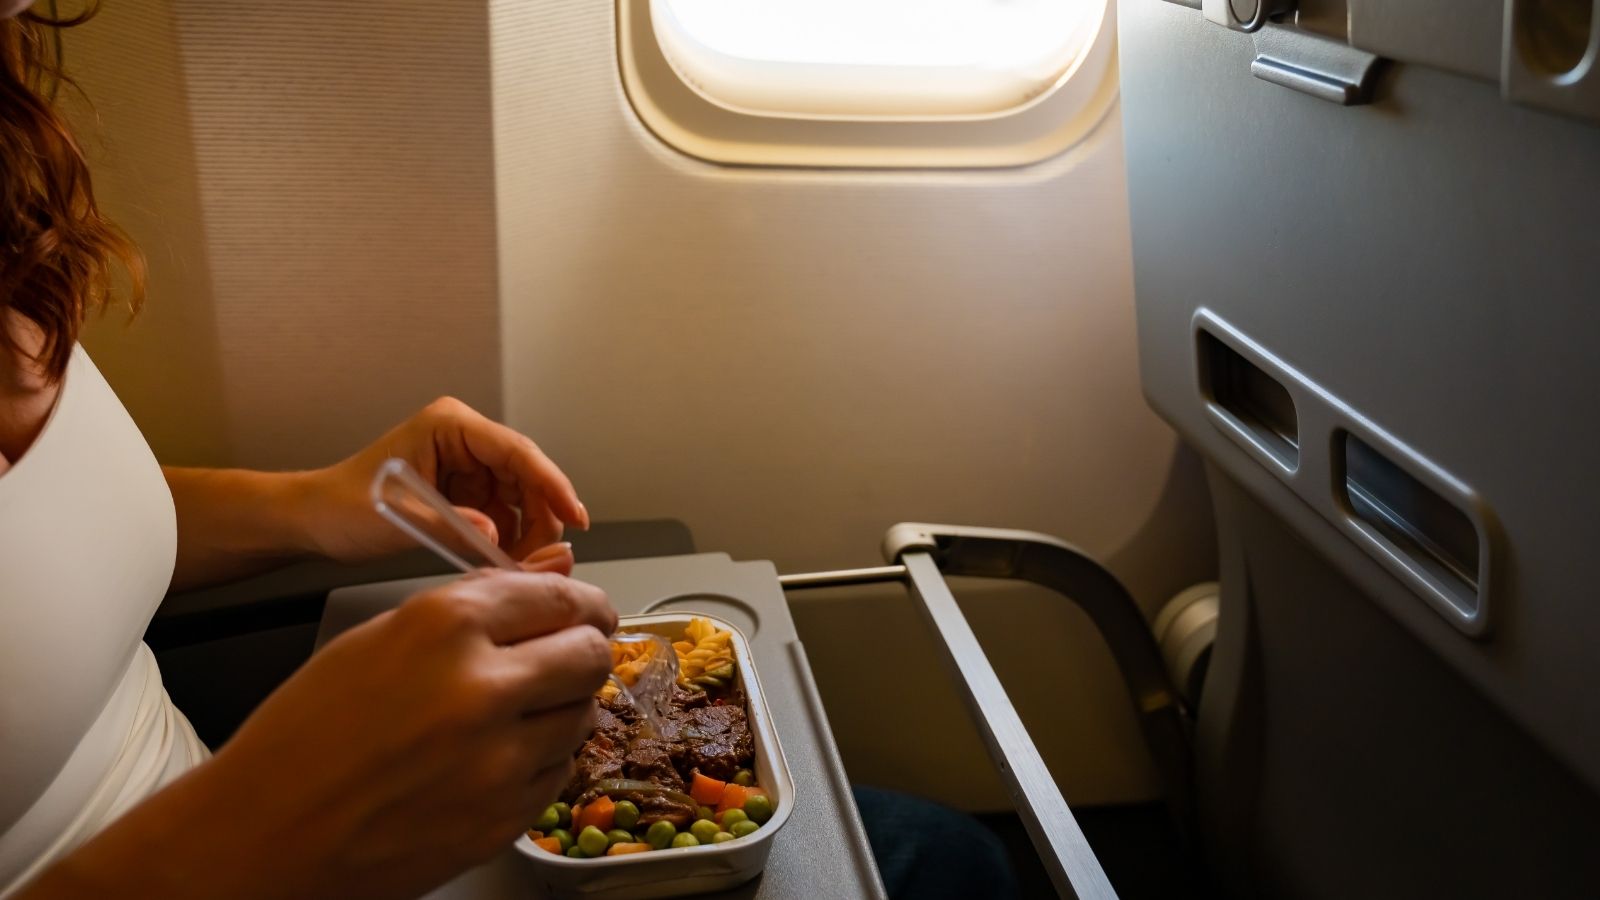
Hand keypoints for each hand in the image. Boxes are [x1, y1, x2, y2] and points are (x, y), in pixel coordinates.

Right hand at [23, 572, 618, 899]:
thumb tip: (538, 592)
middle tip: (577, 652)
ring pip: (581, 716)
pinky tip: (500, 757)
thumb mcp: (376, 639)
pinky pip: (557, 774)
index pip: (558, 598)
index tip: (592, 609)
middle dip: (588, 649)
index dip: (585, 602)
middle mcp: (484, 689)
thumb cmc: (305, 735)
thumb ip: (466, 610)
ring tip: (519, 711)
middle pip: (589, 655)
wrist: (264, 836)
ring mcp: (499, 762)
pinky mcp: (504, 819)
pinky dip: (543, 759)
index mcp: (445, 628)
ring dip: (564, 706)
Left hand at [300, 397, 590, 568]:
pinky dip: (509, 540)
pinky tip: (506, 562)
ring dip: (527, 532)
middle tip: (546, 557)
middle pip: (526, 476)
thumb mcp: (398, 516)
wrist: (315, 520)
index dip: (551, 483)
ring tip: (522, 565)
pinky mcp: (466, 493)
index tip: (574, 515)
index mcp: (450, 426)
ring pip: (520, 498)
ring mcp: (468, 467)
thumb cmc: (342, 505)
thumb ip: (451, 526)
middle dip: (541, 517)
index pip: (517, 451)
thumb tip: (496, 537)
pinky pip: (503, 515)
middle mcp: (465, 441)